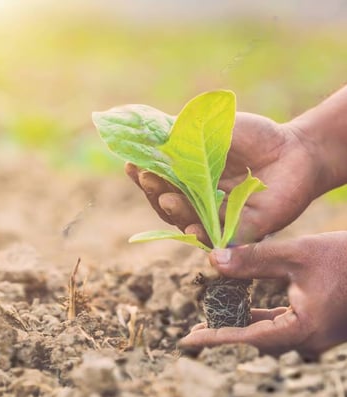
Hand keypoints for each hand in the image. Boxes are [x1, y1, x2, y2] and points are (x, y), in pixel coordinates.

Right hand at [126, 112, 322, 243]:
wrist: (295, 150)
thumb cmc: (254, 137)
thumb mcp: (211, 129)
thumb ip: (180, 134)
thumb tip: (145, 133)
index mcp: (189, 179)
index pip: (159, 182)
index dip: (143, 175)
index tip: (130, 163)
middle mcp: (199, 202)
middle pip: (168, 204)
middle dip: (155, 192)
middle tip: (147, 176)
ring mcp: (217, 219)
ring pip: (188, 222)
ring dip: (174, 212)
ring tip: (167, 197)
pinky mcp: (240, 233)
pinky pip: (218, 239)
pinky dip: (202, 237)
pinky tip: (190, 229)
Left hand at [180, 231, 346, 355]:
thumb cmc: (345, 257)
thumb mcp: (296, 254)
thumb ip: (254, 259)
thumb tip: (213, 259)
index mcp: (302, 328)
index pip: (247, 337)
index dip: (214, 338)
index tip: (187, 340)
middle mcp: (308, 339)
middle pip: (254, 340)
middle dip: (223, 334)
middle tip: (193, 332)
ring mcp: (314, 334)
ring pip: (266, 334)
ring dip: (239, 326)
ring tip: (210, 322)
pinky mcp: (316, 324)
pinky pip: (280, 325)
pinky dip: (258, 318)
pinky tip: (242, 309)